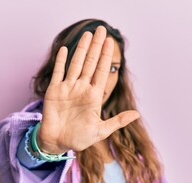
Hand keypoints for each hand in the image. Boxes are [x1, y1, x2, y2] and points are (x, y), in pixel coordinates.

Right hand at [38, 26, 139, 153]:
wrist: (57, 143)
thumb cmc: (79, 138)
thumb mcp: (101, 131)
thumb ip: (118, 121)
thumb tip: (137, 114)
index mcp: (94, 96)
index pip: (101, 72)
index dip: (105, 57)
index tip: (110, 42)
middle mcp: (82, 88)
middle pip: (90, 63)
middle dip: (96, 46)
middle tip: (101, 29)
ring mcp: (68, 88)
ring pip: (76, 64)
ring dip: (81, 49)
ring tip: (87, 34)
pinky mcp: (54, 91)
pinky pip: (58, 73)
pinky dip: (61, 61)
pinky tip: (65, 49)